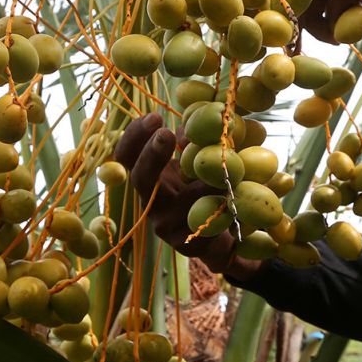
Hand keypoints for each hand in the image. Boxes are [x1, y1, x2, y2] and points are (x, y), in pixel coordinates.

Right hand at [113, 114, 262, 280]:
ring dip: (201, 181)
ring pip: (178, 200)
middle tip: (165, 133)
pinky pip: (202, 221)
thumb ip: (194, 144)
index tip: (153, 117)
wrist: (228, 237)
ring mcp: (167, 225)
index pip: (127, 155)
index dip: (135, 136)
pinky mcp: (186, 244)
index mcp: (152, 178)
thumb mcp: (199, 164)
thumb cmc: (210, 191)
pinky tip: (233, 196)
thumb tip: (193, 122)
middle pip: (140, 178)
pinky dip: (219, 205)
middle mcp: (152, 202)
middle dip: (152, 154)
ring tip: (224, 167)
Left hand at [278, 0, 361, 42]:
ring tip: (340, 30)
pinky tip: (359, 20)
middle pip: (286, 6)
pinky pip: (333, 23)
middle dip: (298, 27)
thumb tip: (283, 0)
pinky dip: (344, 30)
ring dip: (324, 31)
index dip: (269, 5)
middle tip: (307, 41)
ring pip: (308, 19)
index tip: (278, 23)